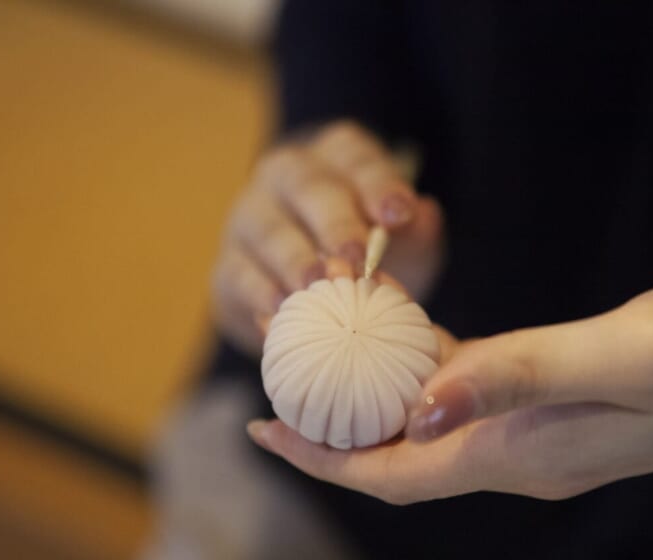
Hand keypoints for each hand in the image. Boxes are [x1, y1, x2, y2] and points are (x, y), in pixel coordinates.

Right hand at [212, 120, 442, 354]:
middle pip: (307, 186)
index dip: (377, 182)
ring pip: (269, 230)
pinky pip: (240, 274)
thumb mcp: (402, 243)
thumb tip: (424, 215)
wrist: (306, 302)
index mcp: (334, 159)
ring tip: (319, 285)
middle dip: (334, 222)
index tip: (400, 213)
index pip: (355, 157)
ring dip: (295, 259)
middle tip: (357, 256)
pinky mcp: (229, 267)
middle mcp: (286, 177)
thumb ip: (416, 230)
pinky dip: (261, 291)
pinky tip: (282, 309)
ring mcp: (250, 219)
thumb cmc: (363, 258)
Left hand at [247, 277, 652, 503]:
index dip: (321, 459)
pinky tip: (418, 340)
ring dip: (382, 401)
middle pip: (404, 459)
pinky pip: (478, 402)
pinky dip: (435, 376)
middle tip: (282, 378)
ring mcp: (551, 437)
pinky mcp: (572, 409)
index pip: (396, 474)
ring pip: (437, 430)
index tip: (257, 424)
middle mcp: (530, 457)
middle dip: (336, 430)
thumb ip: (521, 375)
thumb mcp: (626, 354)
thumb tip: (421, 404)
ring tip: (332, 355)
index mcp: (529, 453)